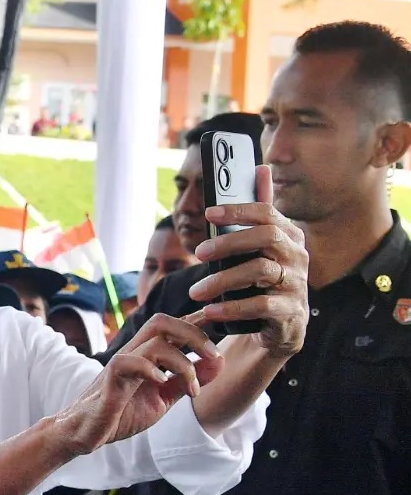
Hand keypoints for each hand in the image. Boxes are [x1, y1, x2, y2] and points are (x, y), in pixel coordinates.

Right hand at [54, 312, 223, 455]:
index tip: (224, 324)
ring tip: (194, 388)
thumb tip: (219, 362)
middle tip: (214, 355)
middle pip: (163, 322)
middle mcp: (134, 352)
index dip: (199, 320)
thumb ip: (188, 380)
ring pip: (155, 342)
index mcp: (147, 354)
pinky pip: (130, 362)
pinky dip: (151, 370)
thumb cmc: (121, 413)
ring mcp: (121, 363)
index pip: (174, 327)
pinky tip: (162, 384)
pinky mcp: (110, 378)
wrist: (86, 432)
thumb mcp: (163, 397)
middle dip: (194, 333)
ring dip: (182, 362)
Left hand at [190, 164, 308, 357]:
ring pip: (260, 270)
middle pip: (265, 237)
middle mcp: (297, 255)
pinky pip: (261, 305)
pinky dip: (232, 308)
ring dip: (223, 279)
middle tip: (199, 252)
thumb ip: (259, 213)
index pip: (267, 213)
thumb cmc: (264, 280)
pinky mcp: (289, 311)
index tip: (209, 212)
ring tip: (196, 291)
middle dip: (229, 241)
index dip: (238, 210)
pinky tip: (210, 310)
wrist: (280, 326)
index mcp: (289, 235)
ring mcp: (296, 283)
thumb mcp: (260, 247)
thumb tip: (260, 168)